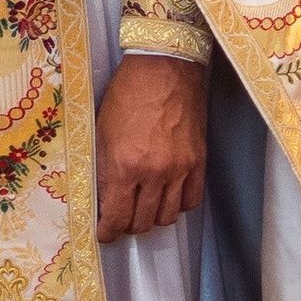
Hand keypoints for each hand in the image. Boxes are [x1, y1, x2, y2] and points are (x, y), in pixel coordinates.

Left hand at [95, 53, 207, 240]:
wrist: (163, 67)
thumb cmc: (126, 94)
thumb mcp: (102, 132)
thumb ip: (104, 170)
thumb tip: (104, 200)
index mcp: (124, 166)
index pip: (117, 217)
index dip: (108, 232)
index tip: (105, 233)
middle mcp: (153, 173)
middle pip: (142, 222)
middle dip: (128, 225)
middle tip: (122, 219)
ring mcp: (179, 169)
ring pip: (168, 217)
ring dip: (153, 219)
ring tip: (144, 209)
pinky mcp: (199, 161)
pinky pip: (192, 201)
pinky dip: (178, 206)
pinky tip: (168, 199)